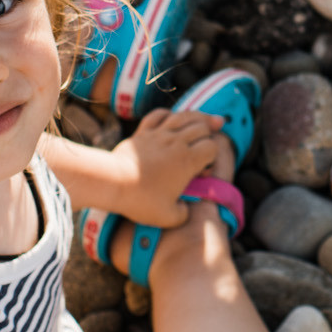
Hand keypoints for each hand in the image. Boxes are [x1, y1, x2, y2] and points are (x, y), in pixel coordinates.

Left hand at [110, 109, 223, 226]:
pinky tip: (172, 117)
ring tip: (207, 118)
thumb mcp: (169, 217)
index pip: (212, 147)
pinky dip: (168, 114)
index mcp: (188, 161)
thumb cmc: (142, 200)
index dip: (214, 156)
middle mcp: (176, 143)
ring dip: (198, 116)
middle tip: (217, 130)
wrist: (113, 183)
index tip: (205, 169)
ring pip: (183, 116)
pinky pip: (158, 115)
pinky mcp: (142, 133)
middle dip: (211, 130)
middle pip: (201, 127)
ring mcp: (159, 134)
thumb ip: (183, 213)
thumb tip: (185, 210)